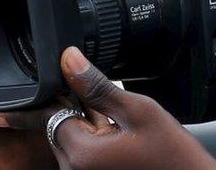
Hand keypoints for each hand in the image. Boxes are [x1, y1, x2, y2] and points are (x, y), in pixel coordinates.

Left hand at [0, 47, 215, 169]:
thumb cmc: (172, 156)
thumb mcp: (138, 111)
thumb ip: (98, 86)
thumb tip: (69, 60)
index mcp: (80, 153)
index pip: (51, 113)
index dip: (59, 90)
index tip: (43, 80)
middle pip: (58, 127)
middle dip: (75, 109)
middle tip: (107, 105)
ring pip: (71, 139)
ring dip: (87, 126)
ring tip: (122, 128)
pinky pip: (83, 154)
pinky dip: (95, 140)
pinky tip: (121, 139)